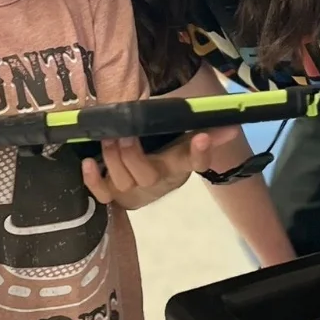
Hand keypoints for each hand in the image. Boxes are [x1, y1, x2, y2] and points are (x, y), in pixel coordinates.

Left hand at [81, 128, 237, 209]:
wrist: (146, 182)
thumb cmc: (165, 152)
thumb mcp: (182, 139)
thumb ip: (203, 129)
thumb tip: (232, 124)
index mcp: (178, 165)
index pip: (195, 162)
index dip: (200, 152)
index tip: (201, 136)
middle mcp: (157, 181)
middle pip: (148, 176)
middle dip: (134, 155)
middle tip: (125, 135)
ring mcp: (133, 191)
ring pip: (123, 182)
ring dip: (113, 161)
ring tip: (108, 140)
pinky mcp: (113, 195)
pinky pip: (102, 196)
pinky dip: (93, 182)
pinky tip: (87, 163)